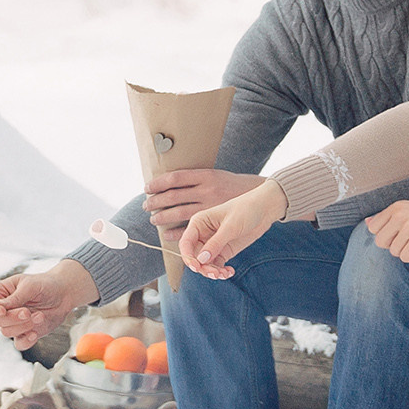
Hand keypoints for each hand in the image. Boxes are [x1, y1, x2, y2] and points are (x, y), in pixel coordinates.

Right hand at [0, 259, 96, 348]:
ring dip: (24, 326)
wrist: (63, 294)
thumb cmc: (45, 284)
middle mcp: (4, 309)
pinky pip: (18, 344)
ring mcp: (14, 323)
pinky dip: (26, 340)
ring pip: (7, 332)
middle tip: (28, 312)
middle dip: (13, 318)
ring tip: (40, 315)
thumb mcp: (29, 285)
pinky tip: (35, 333)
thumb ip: (14, 298)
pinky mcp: (25, 333)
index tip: (1, 310)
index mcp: (0, 294)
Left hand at [141, 168, 262, 230]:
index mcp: (206, 176)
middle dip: (156, 202)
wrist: (261, 197)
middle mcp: (206, 190)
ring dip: (163, 217)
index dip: (158, 183)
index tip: (147, 188)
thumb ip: (197, 181)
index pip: (175, 178)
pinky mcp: (215, 222)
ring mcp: (210, 206)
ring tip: (154, 219)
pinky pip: (190, 228)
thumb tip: (174, 184)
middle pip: (173, 196)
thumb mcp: (216, 176)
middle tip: (147, 206)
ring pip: (179, 212)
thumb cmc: (235, 186)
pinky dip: (176, 232)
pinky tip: (167, 233)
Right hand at [177, 179, 287, 278]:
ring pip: (205, 263)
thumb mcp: (231, 226)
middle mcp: (202, 234)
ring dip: (212, 272)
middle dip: (203, 267)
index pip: (186, 243)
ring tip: (224, 274)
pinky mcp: (223, 250)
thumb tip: (201, 260)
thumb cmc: (246, 210)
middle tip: (216, 274)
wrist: (264, 209)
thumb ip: (216, 243)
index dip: (188, 256)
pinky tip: (230, 272)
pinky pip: (217, 265)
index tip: (197, 267)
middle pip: (195, 256)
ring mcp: (213, 244)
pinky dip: (221, 271)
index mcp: (199, 223)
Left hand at [365, 200, 408, 263]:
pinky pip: (405, 258)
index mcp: (397, 206)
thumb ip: (389, 217)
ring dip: (407, 251)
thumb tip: (366, 223)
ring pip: (394, 252)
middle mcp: (400, 215)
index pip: (373, 228)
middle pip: (380, 242)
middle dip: (394, 246)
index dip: (387, 235)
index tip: (401, 233)